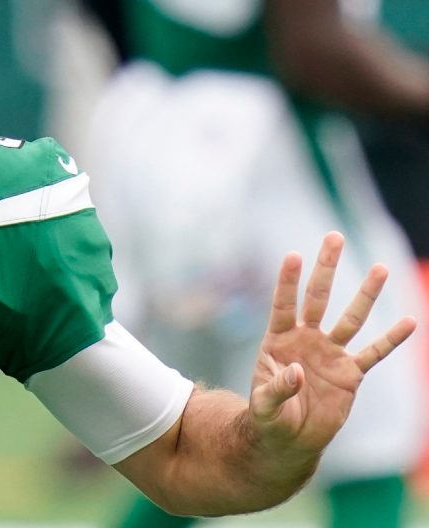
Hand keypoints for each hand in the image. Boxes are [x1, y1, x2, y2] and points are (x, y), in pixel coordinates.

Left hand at [248, 232, 416, 456]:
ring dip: (365, 295)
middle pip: (318, 298)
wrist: (289, 438)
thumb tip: (296, 372)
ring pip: (351, 319)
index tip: (293, 255)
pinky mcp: (351, 374)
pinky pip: (374, 353)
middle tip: (334, 237)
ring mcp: (330, 353)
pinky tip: (409, 321)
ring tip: (380, 268)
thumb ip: (277, 388)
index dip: (287, 281)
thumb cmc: (269, 417)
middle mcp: (306, 340)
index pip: (284, 305)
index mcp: (278, 340)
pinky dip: (391, 339)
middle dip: (326, 268)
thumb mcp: (265, 405)